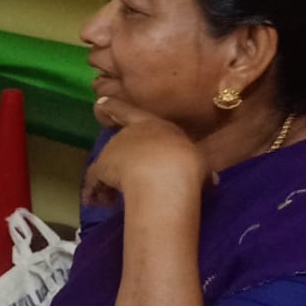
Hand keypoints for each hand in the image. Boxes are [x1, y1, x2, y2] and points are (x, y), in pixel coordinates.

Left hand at [83, 96, 209, 210]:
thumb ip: (199, 170)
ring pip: (107, 166)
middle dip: (122, 165)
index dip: (115, 107)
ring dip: (108, 182)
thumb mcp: (200, 164)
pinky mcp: (101, 166)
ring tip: (111, 202)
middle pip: (120, 148)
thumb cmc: (188, 163)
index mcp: (155, 126)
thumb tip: (211, 181)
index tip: (100, 102)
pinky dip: (94, 192)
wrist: (167, 173)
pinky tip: (98, 204)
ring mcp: (114, 148)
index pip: (132, 113)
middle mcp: (131, 132)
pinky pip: (94, 182)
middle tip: (128, 186)